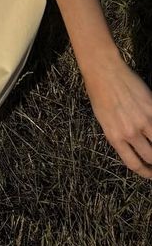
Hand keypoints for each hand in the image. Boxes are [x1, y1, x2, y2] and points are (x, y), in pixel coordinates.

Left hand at [82, 57, 151, 178]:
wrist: (104, 71)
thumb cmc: (99, 93)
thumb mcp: (103, 119)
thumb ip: (118, 134)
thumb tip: (133, 146)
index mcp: (114, 136)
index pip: (133, 163)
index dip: (145, 172)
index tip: (150, 174)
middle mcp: (129, 131)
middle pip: (151, 157)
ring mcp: (143, 120)